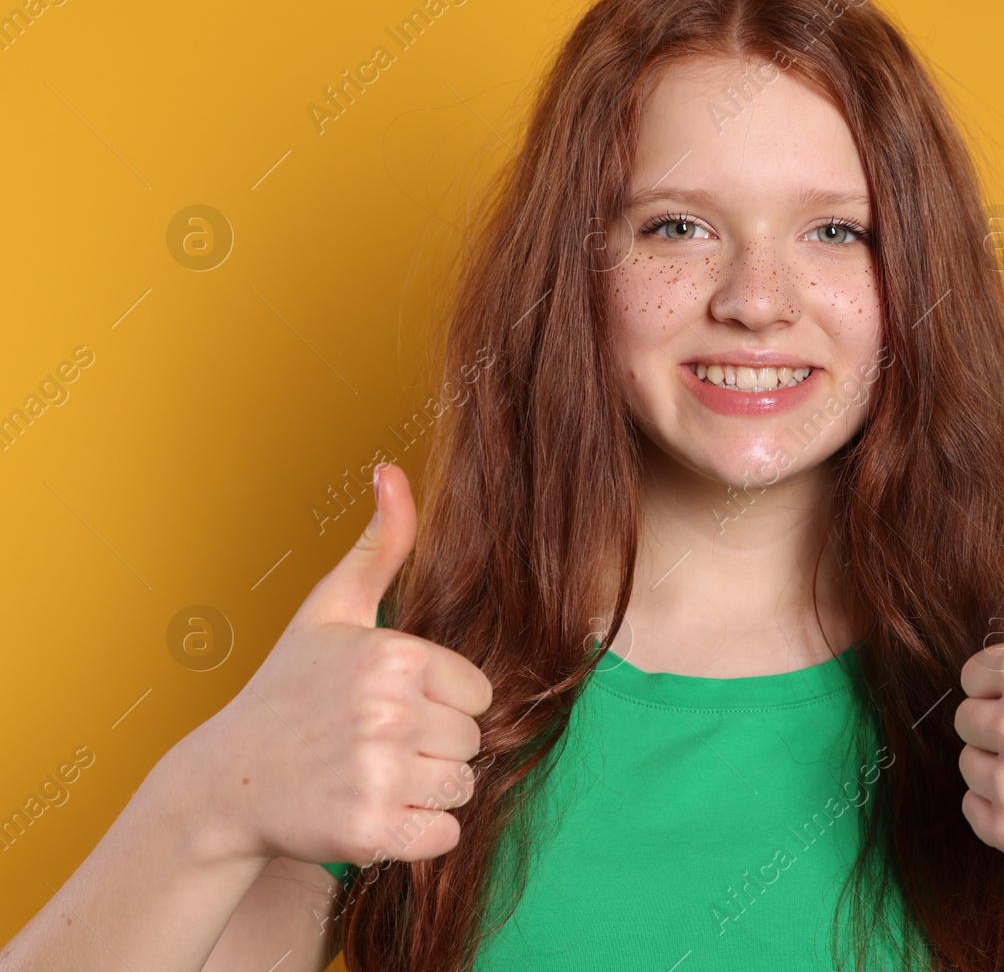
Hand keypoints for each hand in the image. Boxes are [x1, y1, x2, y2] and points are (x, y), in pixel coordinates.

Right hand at [178, 463, 492, 869]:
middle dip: (433, 748)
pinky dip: (418, 834)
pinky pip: (443, 835)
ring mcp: (378, 773)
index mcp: (393, 656)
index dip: (441, 703)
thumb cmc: (285, 693)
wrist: (223, 782)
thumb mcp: (329, 611)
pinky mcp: (370, 830)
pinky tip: (373, 813)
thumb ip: (379, 546)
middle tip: (373, 746)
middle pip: (472, 742)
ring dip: (425, 791)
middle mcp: (389, 712)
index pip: (476, 693)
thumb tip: (393, 471)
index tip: (390, 707)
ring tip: (369, 777)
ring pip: (462, 789)